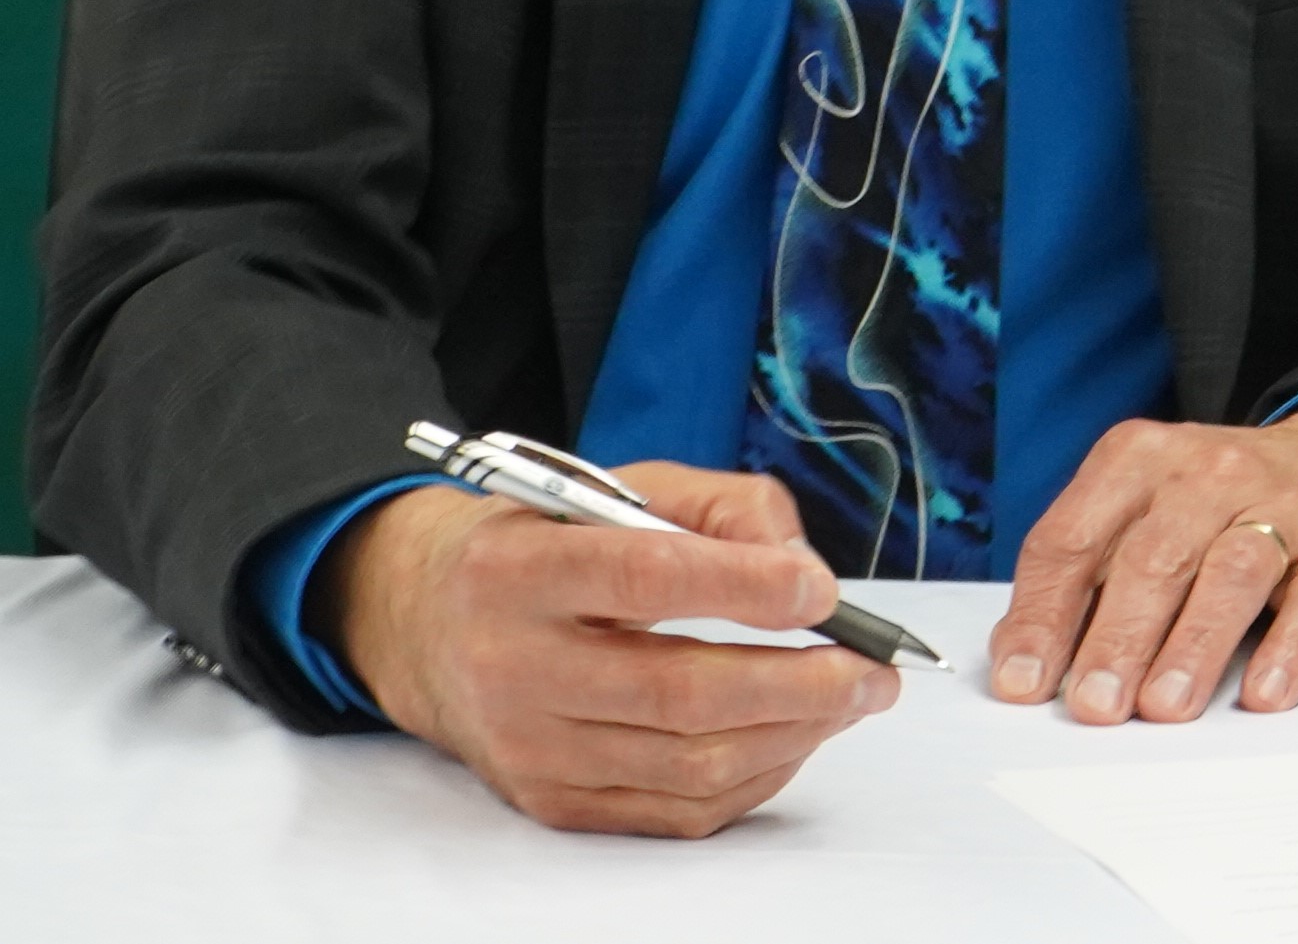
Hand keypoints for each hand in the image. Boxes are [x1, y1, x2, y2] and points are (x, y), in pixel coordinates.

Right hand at [315, 462, 895, 835]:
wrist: (425, 625)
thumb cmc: (544, 545)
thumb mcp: (619, 488)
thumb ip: (722, 506)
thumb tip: (799, 563)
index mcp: (522, 567)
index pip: (645, 578)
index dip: (744, 587)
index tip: (822, 589)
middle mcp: (514, 663)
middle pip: (676, 692)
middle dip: (798, 684)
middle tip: (872, 670)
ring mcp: (530, 746)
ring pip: (685, 762)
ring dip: (792, 735)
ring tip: (852, 700)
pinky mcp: (549, 800)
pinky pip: (672, 809)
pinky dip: (752, 777)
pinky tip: (794, 737)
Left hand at [990, 411, 1297, 723]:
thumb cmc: (1225, 510)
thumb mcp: (1147, 517)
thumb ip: (1087, 578)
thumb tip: (1021, 660)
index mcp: (1142, 460)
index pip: (1075, 537)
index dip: (1043, 613)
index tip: (1022, 682)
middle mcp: (1212, 472)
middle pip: (1154, 558)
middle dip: (1118, 638)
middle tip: (1093, 706)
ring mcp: (1286, 507)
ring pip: (1233, 572)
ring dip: (1194, 645)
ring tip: (1164, 708)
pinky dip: (1289, 649)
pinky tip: (1262, 693)